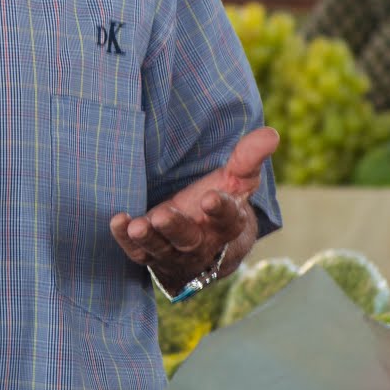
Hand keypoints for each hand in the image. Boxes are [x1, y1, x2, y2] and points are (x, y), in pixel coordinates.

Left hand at [109, 126, 277, 293]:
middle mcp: (202, 243)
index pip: (227, 219)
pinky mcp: (151, 256)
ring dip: (149, 238)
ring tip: (137, 225)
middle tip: (162, 216)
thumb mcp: (237, 180)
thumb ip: (249, 158)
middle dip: (176, 228)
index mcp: (227, 225)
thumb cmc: (220, 201)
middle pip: (190, 239)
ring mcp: (175, 253)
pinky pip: (138, 253)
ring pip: (162, 250)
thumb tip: (271, 133)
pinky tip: (118, 221)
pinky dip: (126, 240)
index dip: (220, 209)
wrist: (205, 242)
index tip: (210, 198)